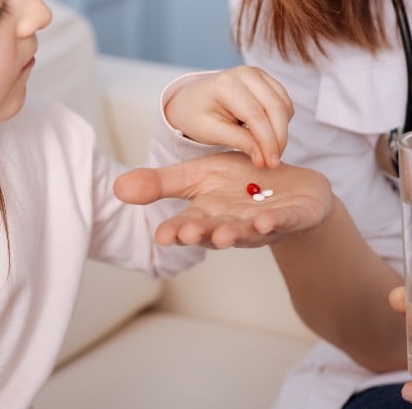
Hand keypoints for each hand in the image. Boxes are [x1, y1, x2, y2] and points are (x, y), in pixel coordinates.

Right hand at [114, 151, 331, 248]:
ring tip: (225, 232)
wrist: (293, 188)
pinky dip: (277, 222)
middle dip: (202, 234)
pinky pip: (285, 222)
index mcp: (209, 215)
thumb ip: (161, 183)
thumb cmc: (240, 184)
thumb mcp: (197, 176)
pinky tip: (267, 220)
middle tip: (188, 233)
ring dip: (236, 233)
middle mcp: (233, 226)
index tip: (162, 235)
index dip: (176, 231)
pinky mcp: (294, 218)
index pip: (188, 226)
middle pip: (215, 232)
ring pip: (248, 232)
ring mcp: (264, 225)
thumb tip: (117, 187)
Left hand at [164, 67, 292, 167]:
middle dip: (279, 138)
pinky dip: (281, 121)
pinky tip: (265, 133)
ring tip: (265, 149)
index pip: (256, 116)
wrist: (190, 99)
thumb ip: (239, 142)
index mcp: (226, 84)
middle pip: (276, 107)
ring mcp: (258, 74)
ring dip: (281, 130)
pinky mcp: (266, 80)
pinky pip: (284, 102)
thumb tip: (264, 159)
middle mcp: (246, 74)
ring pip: (284, 105)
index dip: (267, 142)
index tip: (270, 164)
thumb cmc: (196, 116)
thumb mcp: (211, 132)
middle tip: (274, 162)